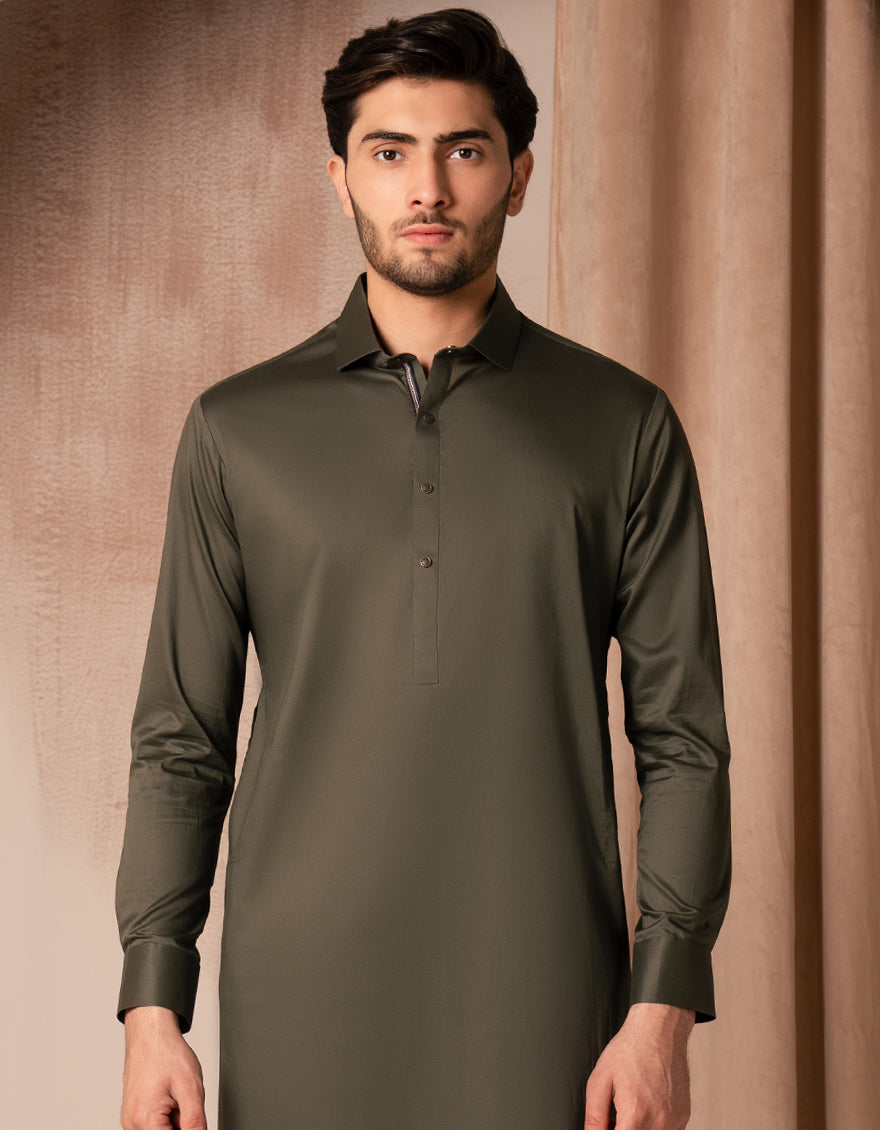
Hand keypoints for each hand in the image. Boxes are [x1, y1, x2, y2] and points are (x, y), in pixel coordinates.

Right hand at [121, 1006, 206, 1129]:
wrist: (151, 1034)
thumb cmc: (166, 1053)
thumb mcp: (190, 1087)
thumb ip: (195, 1120)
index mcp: (145, 1120)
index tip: (191, 1115)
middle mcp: (132, 1124)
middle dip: (181, 1123)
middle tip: (185, 1103)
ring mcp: (131, 1119)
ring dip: (174, 1120)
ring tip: (177, 1095)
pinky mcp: (133, 1114)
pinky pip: (154, 1124)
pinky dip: (167, 1115)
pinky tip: (171, 1097)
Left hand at [584, 1003, 694, 1129]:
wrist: (659, 1030)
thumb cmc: (631, 1049)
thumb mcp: (600, 1080)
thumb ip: (594, 1116)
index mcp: (635, 1114)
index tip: (606, 1125)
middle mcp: (659, 1122)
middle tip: (613, 1118)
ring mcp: (674, 1121)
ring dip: (636, 1129)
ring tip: (628, 1110)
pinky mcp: (683, 1117)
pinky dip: (651, 1126)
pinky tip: (643, 1107)